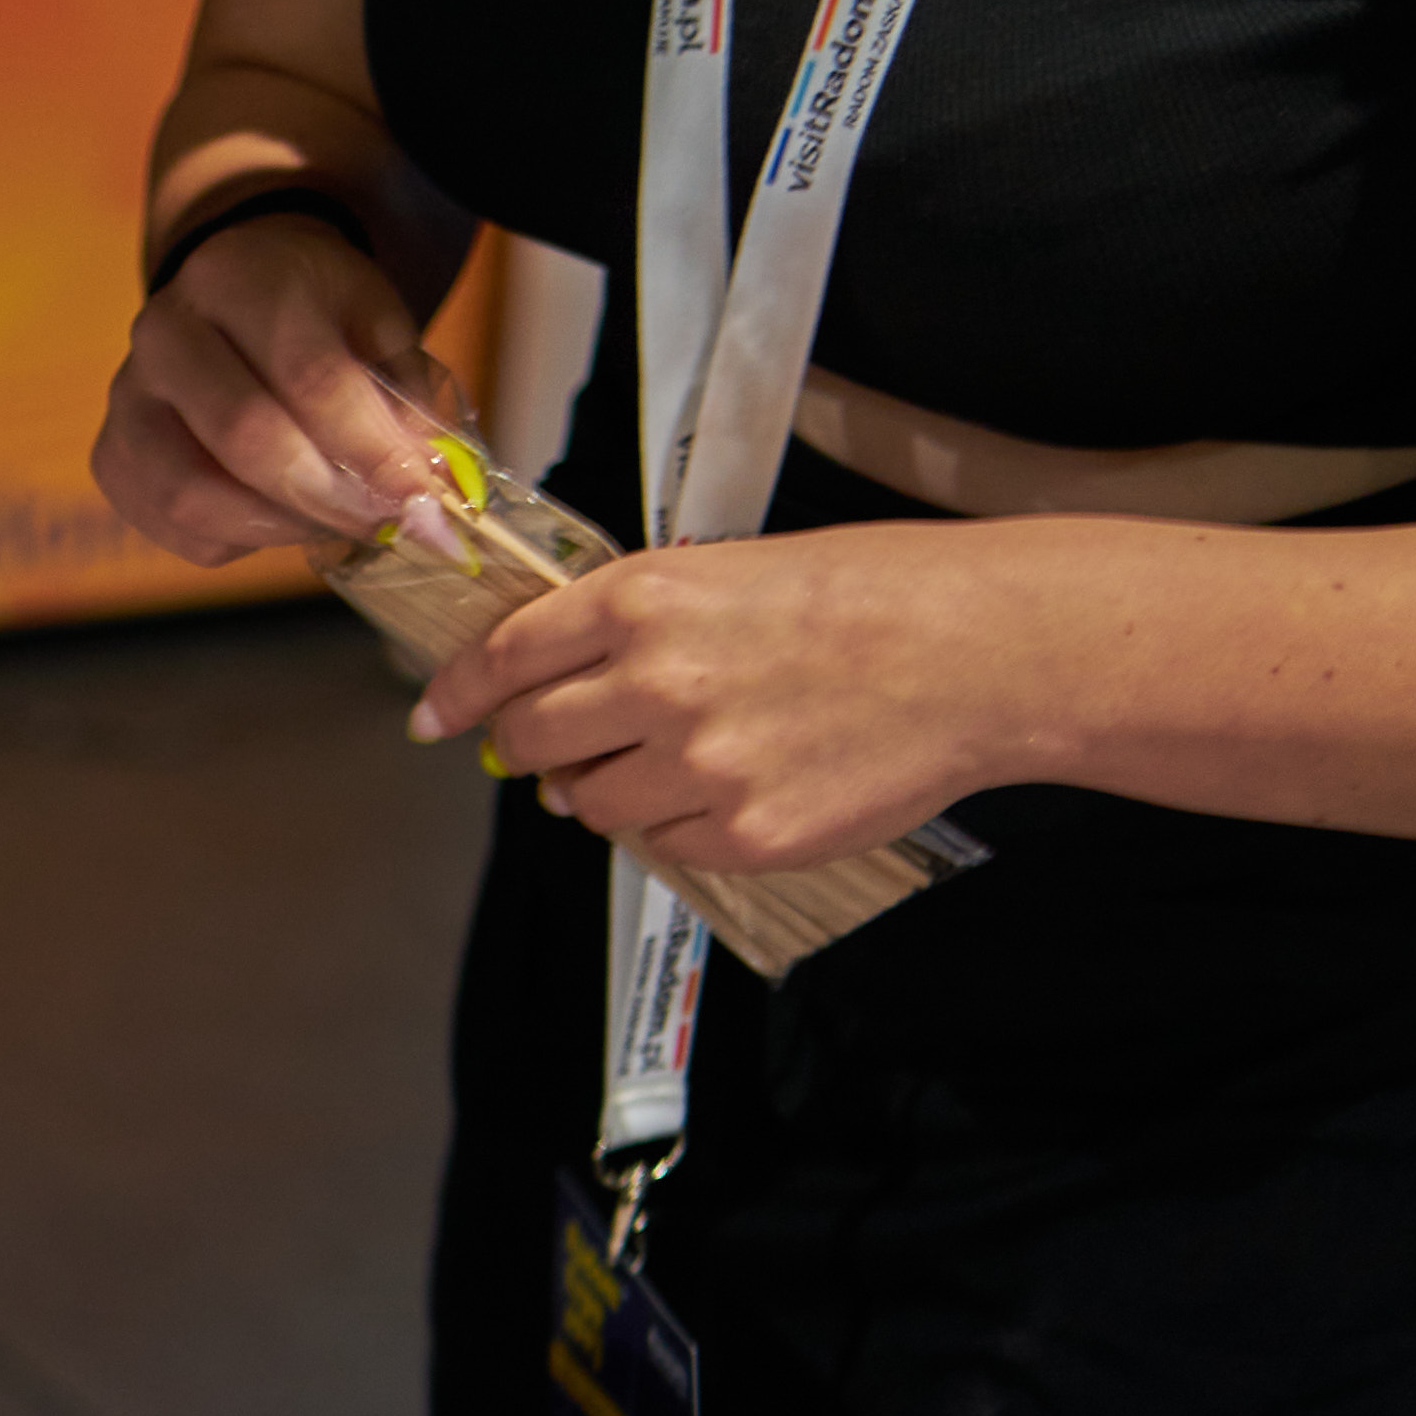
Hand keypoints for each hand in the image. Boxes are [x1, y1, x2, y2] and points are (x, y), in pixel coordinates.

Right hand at [91, 209, 459, 559]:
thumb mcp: (374, 317)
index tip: (418, 493)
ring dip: (278, 526)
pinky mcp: (112, 457)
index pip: (309, 375)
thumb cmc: (311, 309)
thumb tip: (419, 484)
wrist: (229, 294)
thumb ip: (400, 393)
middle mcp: (164, 330)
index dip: (369, 447)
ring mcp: (127, 398)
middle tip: (381, 521)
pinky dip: (237, 539)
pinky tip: (279, 517)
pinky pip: (172, 527)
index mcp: (236, 275)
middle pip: (246, 436)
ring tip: (331, 522)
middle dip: (327, 496)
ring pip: (192, 495)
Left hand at [413, 524, 1021, 870]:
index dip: (459, 692)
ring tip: (679, 752)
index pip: (507, 657)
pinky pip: (664, 842)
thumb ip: (635, 628)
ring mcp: (697, 766)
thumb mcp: (734, 573)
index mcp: (644, 601)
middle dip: (529, 747)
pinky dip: (681, 821)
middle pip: (530, 741)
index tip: (435, 715)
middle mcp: (655, 684)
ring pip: (591, 802)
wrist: (981, 652)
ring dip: (608, 786)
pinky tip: (740, 780)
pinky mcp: (742, 832)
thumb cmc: (872, 596)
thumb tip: (558, 691)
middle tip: (558, 745)